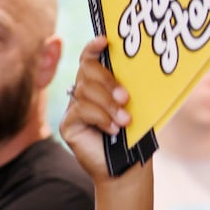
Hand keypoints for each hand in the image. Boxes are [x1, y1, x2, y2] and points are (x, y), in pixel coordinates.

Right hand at [59, 36, 132, 182]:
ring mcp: (74, 108)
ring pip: (85, 91)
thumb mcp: (135, 108)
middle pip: (86, 70)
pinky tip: (112, 129)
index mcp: (99, 84)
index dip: (94, 47)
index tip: (105, 41)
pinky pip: (80, 110)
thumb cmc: (134, 137)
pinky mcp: (68, 125)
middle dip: (106, 80)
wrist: (127, 168)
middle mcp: (83, 93)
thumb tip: (140, 68)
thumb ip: (129, 89)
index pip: (90, 58)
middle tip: (125, 97)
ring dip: (107, 105)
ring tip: (124, 121)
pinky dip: (100, 118)